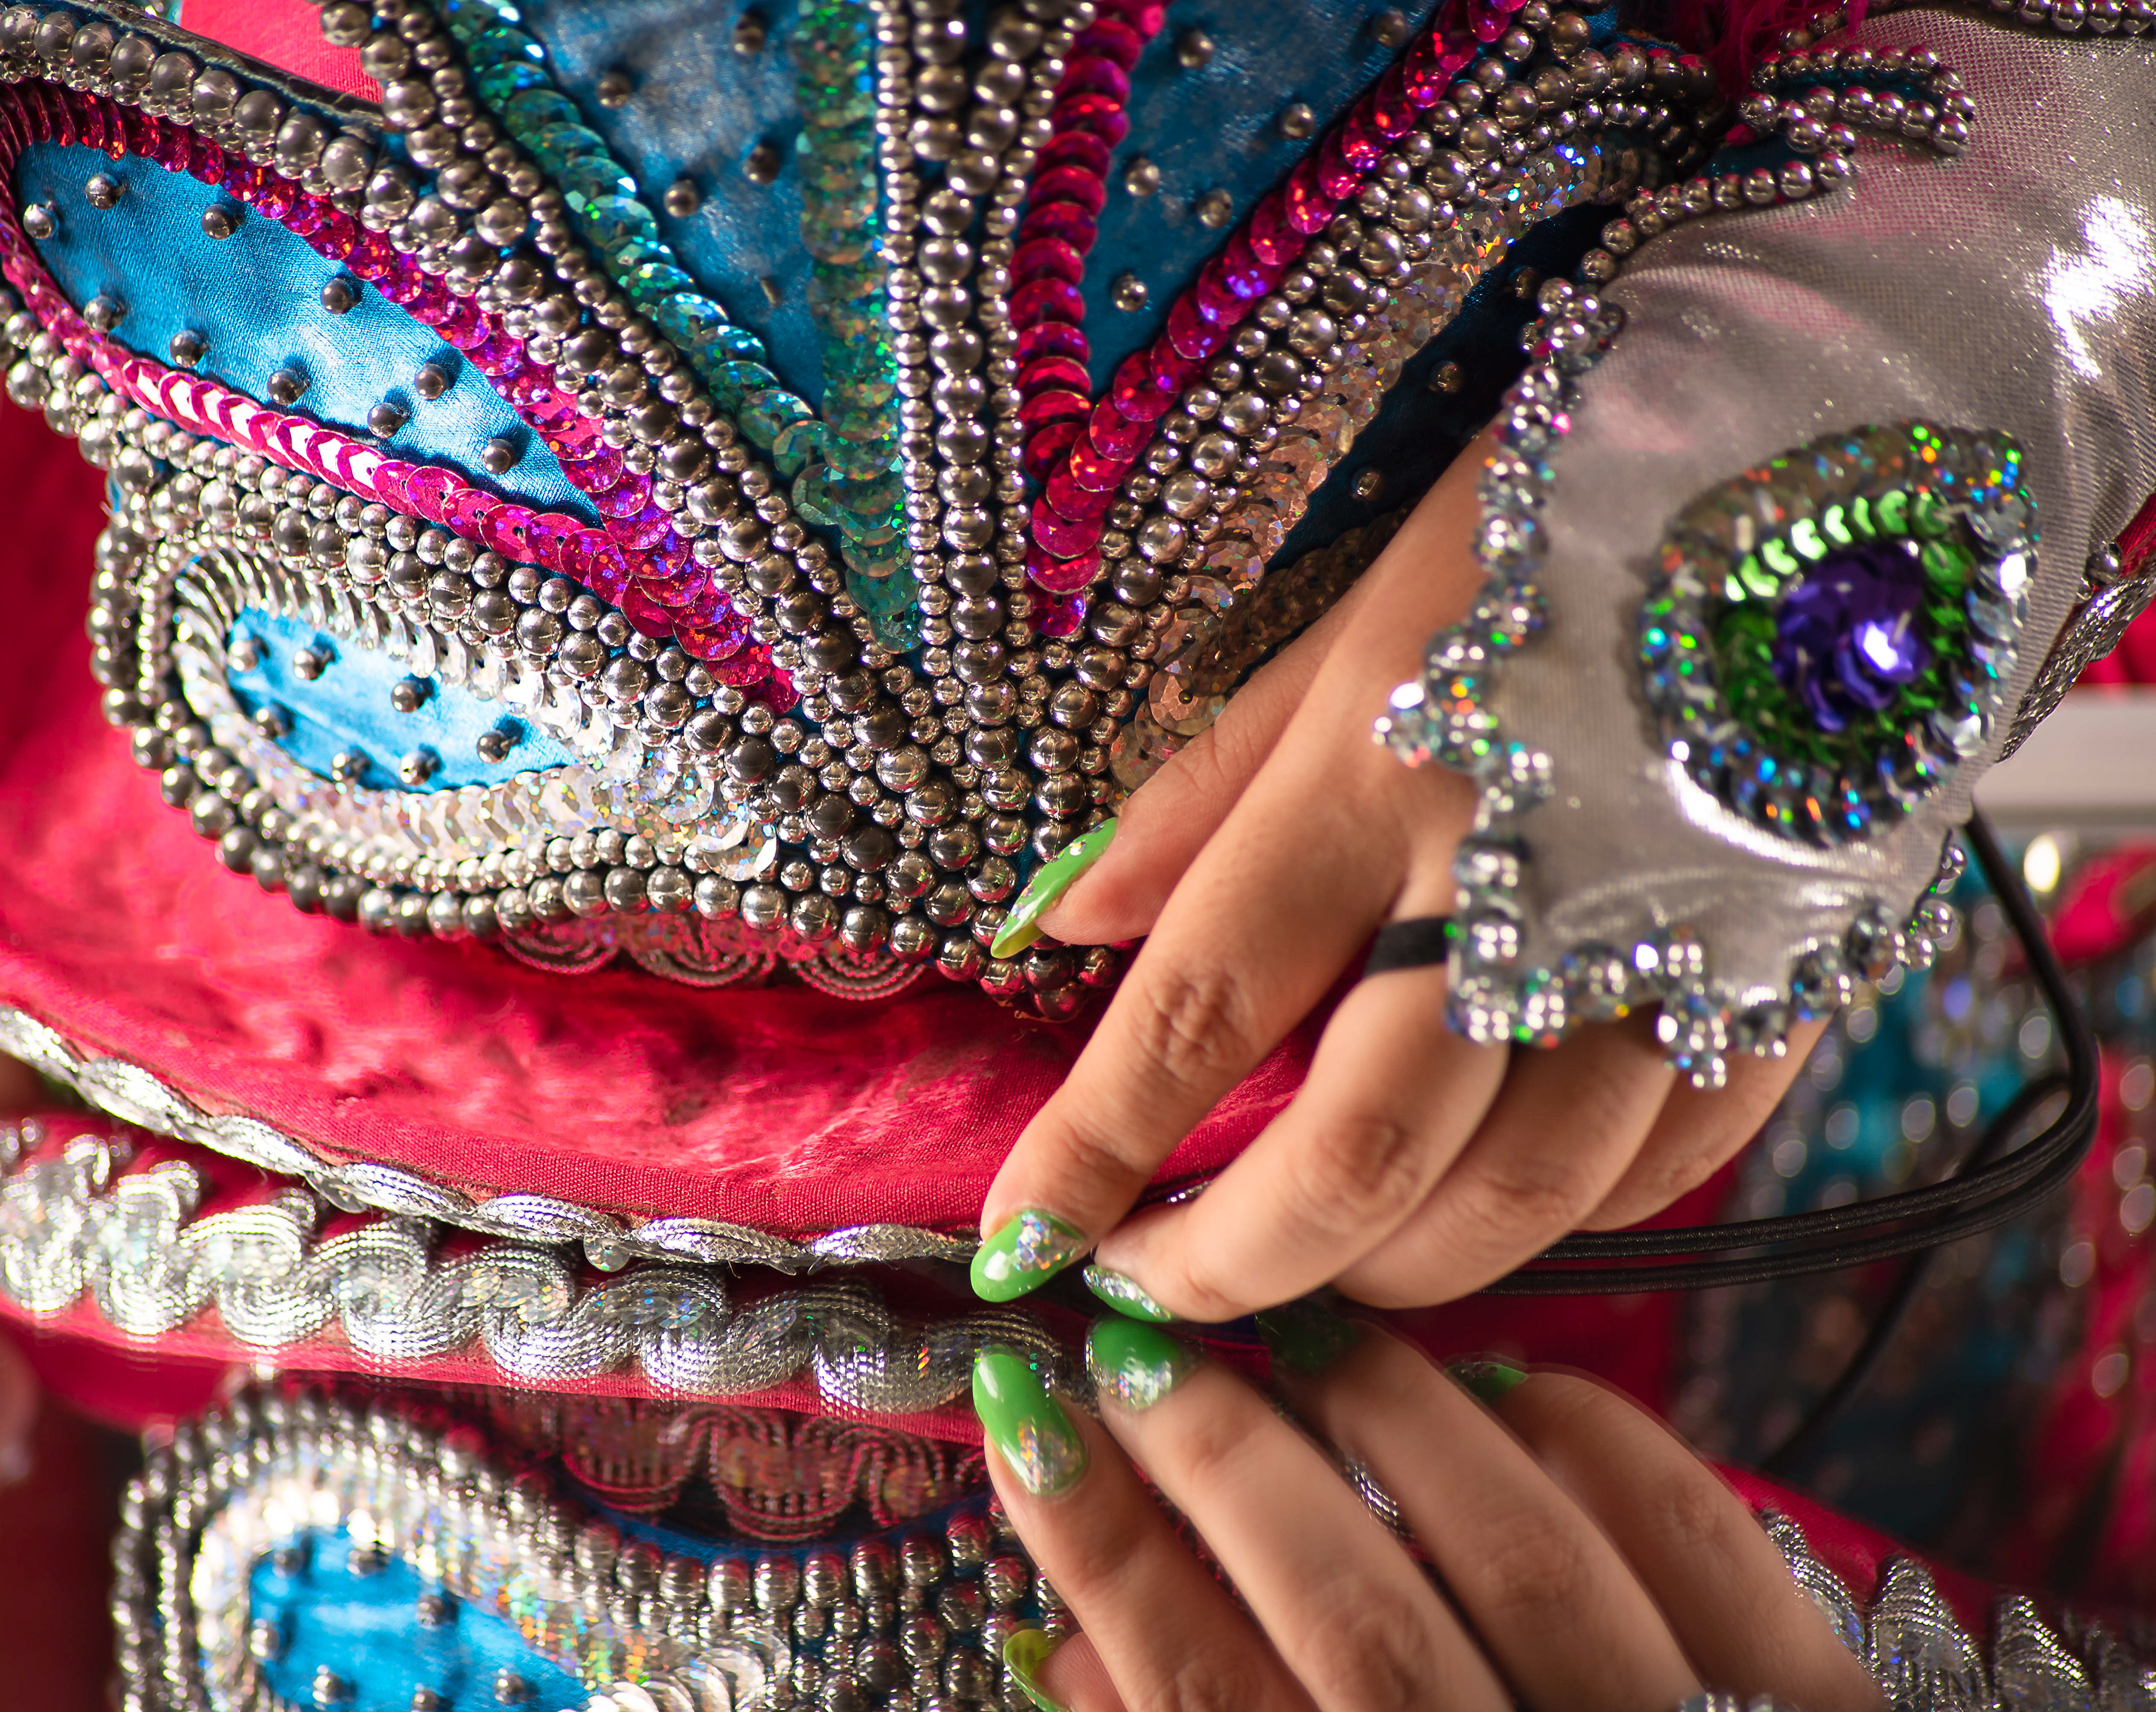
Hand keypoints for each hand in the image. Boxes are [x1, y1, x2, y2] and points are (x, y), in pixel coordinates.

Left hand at [973, 440, 1817, 1316]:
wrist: (1835, 438)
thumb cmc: (1552, 510)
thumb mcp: (1342, 609)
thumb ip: (1204, 787)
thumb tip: (1062, 921)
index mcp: (1389, 760)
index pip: (1204, 1005)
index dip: (1092, 1151)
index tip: (1013, 1240)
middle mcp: (1532, 867)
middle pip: (1363, 1152)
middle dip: (1231, 1263)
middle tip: (1151, 1283)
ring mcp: (1680, 934)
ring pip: (1523, 1198)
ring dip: (1389, 1266)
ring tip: (1301, 1254)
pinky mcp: (1796, 970)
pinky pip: (1666, 1165)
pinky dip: (1560, 1219)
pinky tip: (1480, 1198)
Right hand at [974, 1312, 1883, 1711]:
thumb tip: (1062, 1644)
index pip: (1200, 1693)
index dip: (1100, 1545)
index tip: (1025, 1417)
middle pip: (1345, 1610)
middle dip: (1217, 1454)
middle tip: (1139, 1347)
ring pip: (1508, 1542)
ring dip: (1381, 1412)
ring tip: (1297, 1337)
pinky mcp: (1806, 1702)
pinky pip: (1682, 1525)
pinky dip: (1581, 1431)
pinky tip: (1500, 1385)